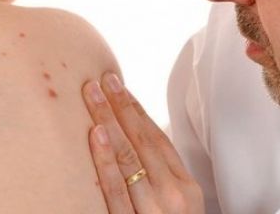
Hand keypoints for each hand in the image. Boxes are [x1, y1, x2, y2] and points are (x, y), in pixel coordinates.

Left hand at [82, 73, 203, 213]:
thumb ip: (163, 180)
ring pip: (128, 157)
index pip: (158, 140)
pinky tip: (96, 133)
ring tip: (93, 93)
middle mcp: (172, 194)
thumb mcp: (181, 207)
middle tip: (104, 79)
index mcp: (187, 187)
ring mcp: (153, 210)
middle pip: (142, 141)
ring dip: (109, 119)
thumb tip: (137, 146)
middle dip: (121, 106)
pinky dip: (106, 159)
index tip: (120, 87)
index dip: (137, 111)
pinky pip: (115, 189)